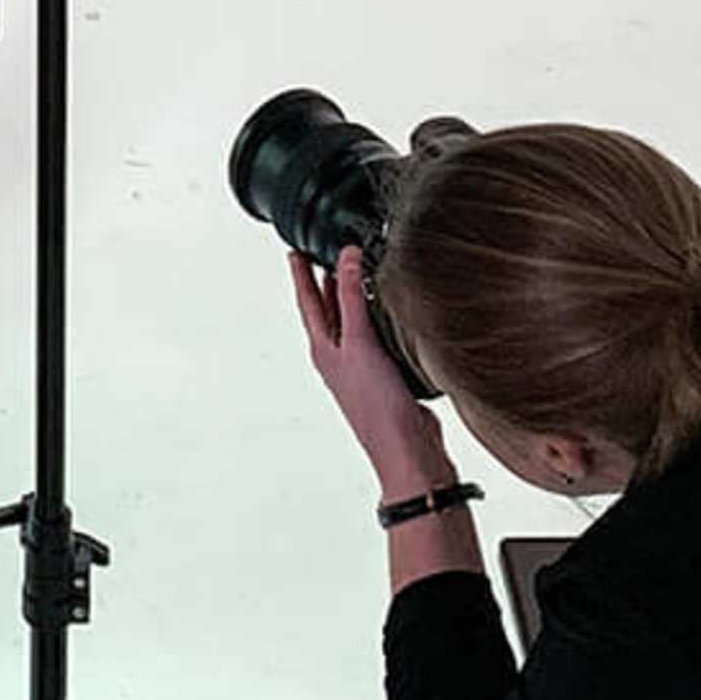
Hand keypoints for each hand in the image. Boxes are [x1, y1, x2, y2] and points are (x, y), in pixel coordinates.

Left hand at [290, 244, 443, 488]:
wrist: (406, 449)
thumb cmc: (376, 407)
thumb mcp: (359, 342)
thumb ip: (352, 298)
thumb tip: (346, 256)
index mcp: (323, 349)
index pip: (308, 301)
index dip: (300, 274)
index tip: (294, 250)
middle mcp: (339, 356)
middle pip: (328, 311)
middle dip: (324, 282)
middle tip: (321, 255)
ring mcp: (361, 366)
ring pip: (352, 323)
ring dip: (351, 299)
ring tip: (354, 274)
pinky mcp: (385, 375)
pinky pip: (375, 337)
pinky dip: (377, 318)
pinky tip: (388, 313)